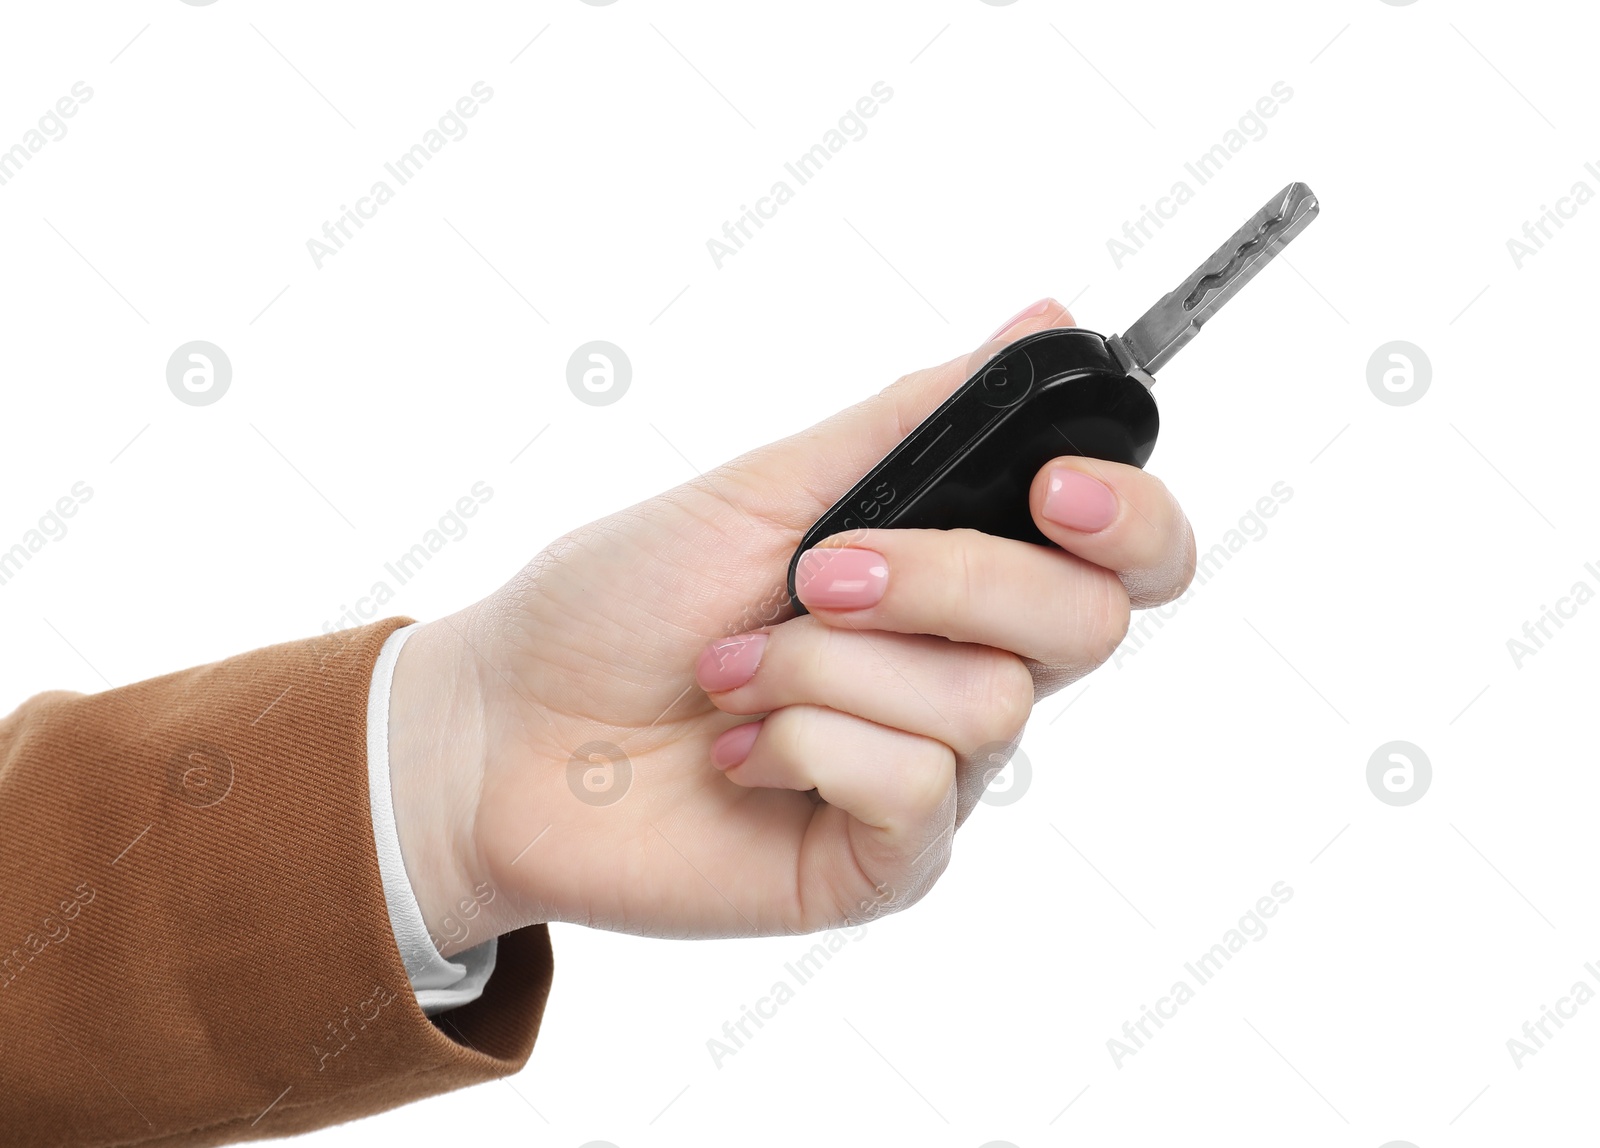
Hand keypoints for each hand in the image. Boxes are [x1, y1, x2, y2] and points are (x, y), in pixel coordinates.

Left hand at [388, 300, 1195, 954]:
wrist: (506, 730)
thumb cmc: (621, 602)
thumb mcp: (764, 486)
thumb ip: (910, 417)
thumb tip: (1045, 315)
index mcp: (952, 577)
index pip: (1125, 558)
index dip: (1132, 518)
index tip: (1057, 491)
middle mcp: (962, 673)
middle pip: (1082, 623)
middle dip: (946, 577)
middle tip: (814, 574)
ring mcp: (931, 775)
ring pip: (984, 702)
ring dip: (828, 664)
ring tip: (731, 671)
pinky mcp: (885, 861)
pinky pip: (915, 789)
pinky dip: (806, 743)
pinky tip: (738, 751)